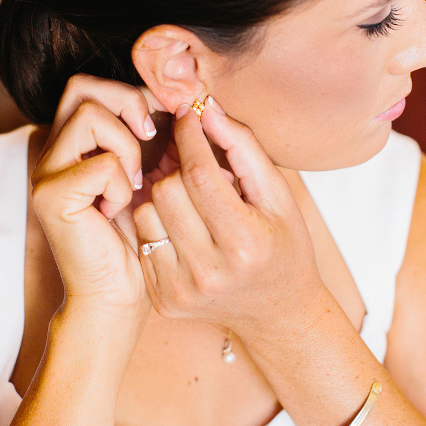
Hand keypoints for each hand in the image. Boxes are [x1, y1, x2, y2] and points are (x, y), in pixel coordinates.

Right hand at [30, 74, 160, 314]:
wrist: (117, 294)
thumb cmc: (138, 237)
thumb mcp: (150, 174)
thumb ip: (151, 135)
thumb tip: (177, 98)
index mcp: (73, 144)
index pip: (88, 85)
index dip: (130, 93)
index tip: (158, 124)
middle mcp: (53, 153)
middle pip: (80, 86)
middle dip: (127, 102)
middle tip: (150, 136)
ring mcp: (46, 173)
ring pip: (89, 115)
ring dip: (126, 146)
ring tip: (133, 184)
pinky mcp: (51, 196)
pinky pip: (99, 163)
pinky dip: (120, 184)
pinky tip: (117, 211)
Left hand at [133, 96, 327, 336]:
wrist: (278, 315)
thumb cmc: (284, 247)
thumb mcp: (279, 196)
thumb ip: (243, 149)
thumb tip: (206, 110)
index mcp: (245, 244)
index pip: (200, 174)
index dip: (189, 137)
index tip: (187, 116)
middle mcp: (209, 272)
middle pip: (166, 192)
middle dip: (178, 169)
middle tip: (196, 167)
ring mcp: (181, 290)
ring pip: (147, 213)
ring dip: (164, 197)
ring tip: (192, 201)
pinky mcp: (162, 300)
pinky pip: (142, 240)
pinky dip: (157, 223)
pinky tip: (181, 225)